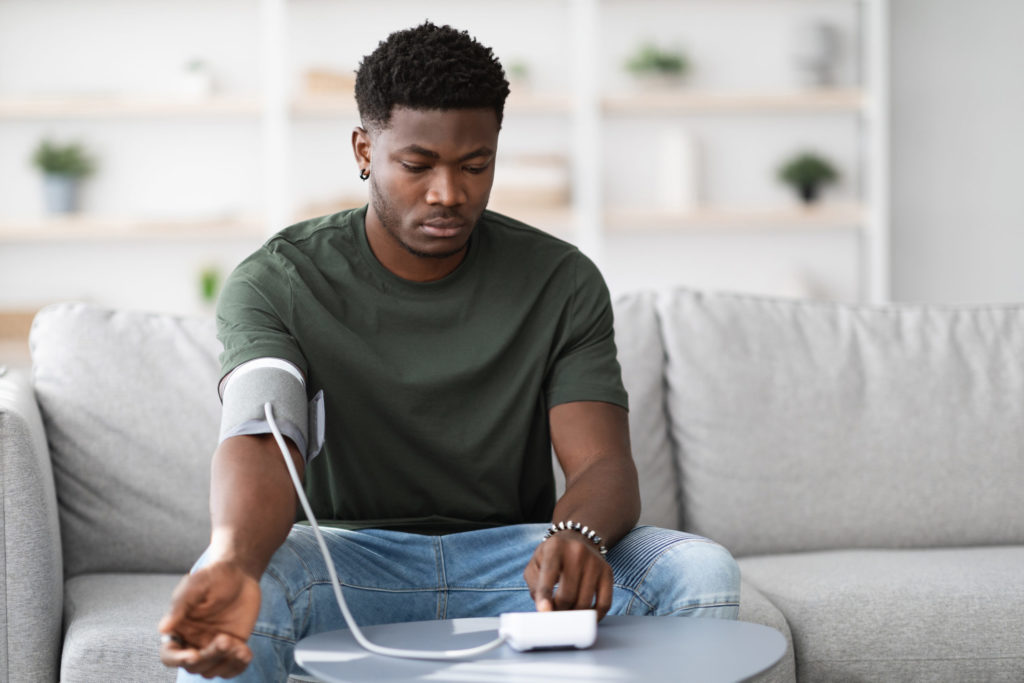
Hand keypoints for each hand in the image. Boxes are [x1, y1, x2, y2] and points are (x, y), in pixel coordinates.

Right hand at [158, 561, 261, 678]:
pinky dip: (238, 666)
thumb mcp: (197, 584)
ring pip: (211, 671)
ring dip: (225, 663)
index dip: (178, 659)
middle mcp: (192, 642)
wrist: (242, 574)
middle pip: (193, 666)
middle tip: (225, 639)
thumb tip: (162, 629)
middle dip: (209, 656)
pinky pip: (232, 668)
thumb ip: (180, 605)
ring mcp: (212, 647)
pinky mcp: (232, 647)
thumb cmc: (215, 576)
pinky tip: (246, 653)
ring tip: (239, 646)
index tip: (193, 655)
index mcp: (178, 629)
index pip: (169, 655)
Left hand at [524, 532, 612, 619]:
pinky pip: (604, 604)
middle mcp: (577, 552)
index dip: (545, 594)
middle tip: (554, 614)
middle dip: (558, 611)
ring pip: (584, 603)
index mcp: (555, 547)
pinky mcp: (608, 572)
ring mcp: (595, 562)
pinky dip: (594, 616)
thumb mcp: (536, 562)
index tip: (544, 611)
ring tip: (566, 613)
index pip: (549, 574)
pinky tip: (585, 616)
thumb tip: (545, 610)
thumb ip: (534, 585)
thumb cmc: (553, 556)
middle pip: (568, 595)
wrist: (578, 539)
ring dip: (574, 615)